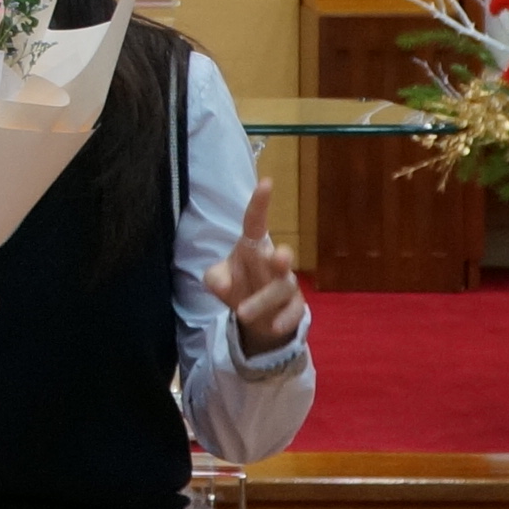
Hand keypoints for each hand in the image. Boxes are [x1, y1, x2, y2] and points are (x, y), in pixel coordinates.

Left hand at [201, 178, 305, 356]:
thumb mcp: (218, 279)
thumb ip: (214, 278)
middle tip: (279, 258)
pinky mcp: (294, 307)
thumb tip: (219, 284)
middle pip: (282, 256)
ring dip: (263, 300)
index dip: (260, 204)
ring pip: (283, 288)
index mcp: (253, 248)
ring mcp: (287, 285)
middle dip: (282, 257)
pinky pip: (293, 312)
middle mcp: (273, 263)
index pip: (256, 223)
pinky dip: (284, 320)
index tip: (266, 183)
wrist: (256, 319)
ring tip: (242, 313)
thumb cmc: (239, 285)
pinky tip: (273, 326)